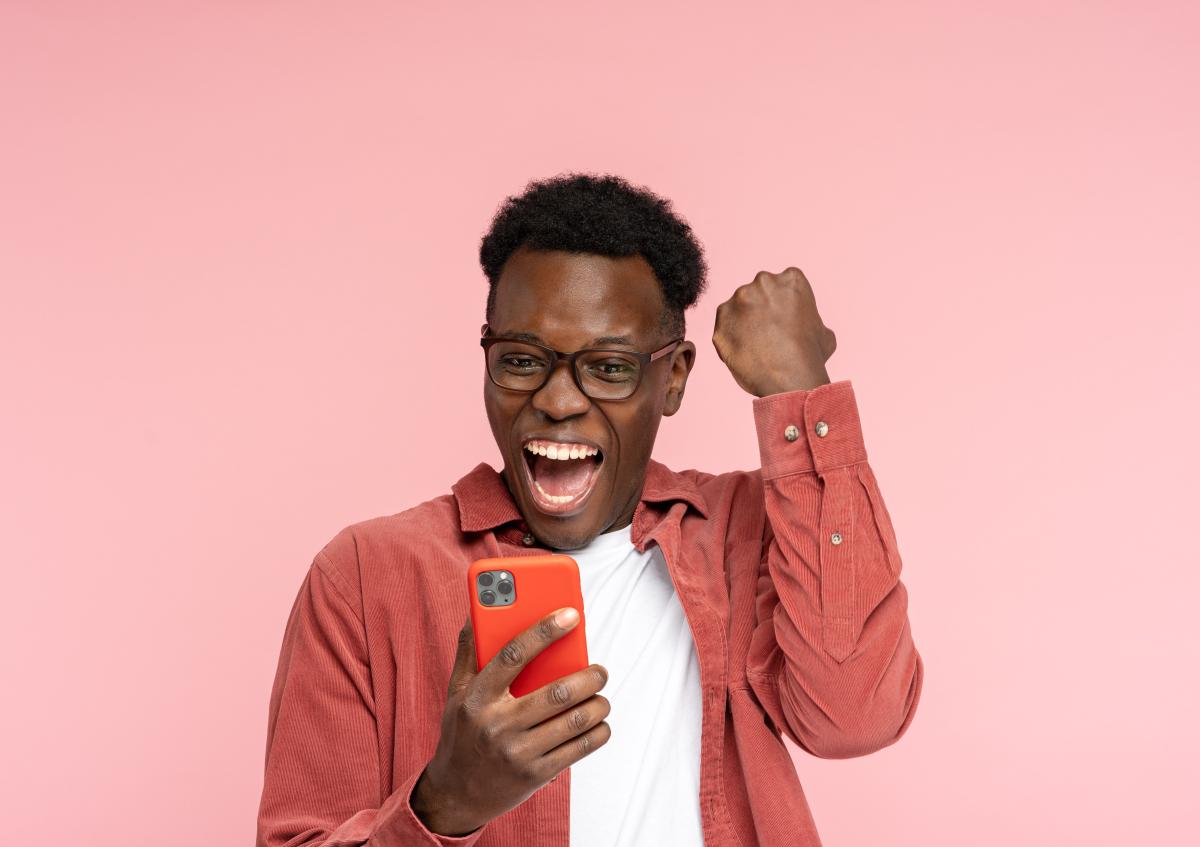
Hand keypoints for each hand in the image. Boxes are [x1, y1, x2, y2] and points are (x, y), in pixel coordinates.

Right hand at [411, 609, 611, 835]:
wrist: (456, 794)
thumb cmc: (462, 733)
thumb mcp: (456, 693)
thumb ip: (469, 652)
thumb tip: (477, 613)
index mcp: (477, 697)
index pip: (514, 655)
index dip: (544, 631)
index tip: (571, 614)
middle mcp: (496, 724)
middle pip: (555, 693)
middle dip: (589, 678)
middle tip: (600, 670)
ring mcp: (516, 753)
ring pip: (572, 722)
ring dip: (597, 706)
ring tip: (601, 696)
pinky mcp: (534, 775)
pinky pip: (577, 749)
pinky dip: (597, 733)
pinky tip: (600, 724)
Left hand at [712, 267, 835, 395]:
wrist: (790, 377)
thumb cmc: (811, 356)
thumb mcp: (824, 332)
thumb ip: (810, 321)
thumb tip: (808, 328)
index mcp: (791, 279)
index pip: (783, 286)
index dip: (784, 307)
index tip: (785, 324)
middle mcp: (764, 281)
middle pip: (759, 293)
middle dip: (761, 310)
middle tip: (769, 336)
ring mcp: (740, 298)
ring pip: (739, 308)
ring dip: (744, 323)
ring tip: (757, 348)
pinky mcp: (722, 317)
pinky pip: (724, 325)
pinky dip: (731, 337)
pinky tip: (745, 353)